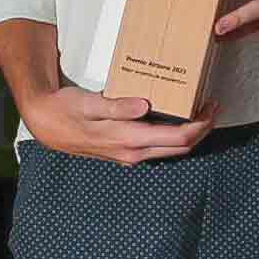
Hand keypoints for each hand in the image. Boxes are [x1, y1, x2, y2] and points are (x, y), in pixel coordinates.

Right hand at [17, 77, 213, 165]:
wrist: (46, 124)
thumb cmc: (66, 110)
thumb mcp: (89, 104)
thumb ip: (117, 106)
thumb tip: (144, 105)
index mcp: (129, 140)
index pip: (179, 138)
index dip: (201, 124)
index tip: (212, 106)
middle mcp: (134, 153)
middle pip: (181, 147)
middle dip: (202, 129)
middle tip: (212, 105)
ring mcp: (130, 154)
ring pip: (171, 148)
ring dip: (189, 132)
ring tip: (198, 109)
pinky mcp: (126, 151)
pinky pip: (157, 146)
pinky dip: (172, 133)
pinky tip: (173, 116)